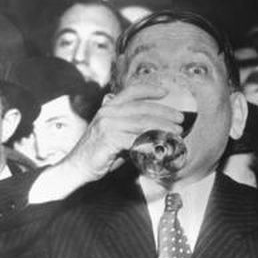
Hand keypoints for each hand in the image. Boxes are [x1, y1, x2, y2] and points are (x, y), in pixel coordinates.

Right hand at [30, 84, 183, 202]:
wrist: (77, 167)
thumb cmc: (99, 153)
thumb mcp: (116, 135)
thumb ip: (131, 128)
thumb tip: (157, 129)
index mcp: (109, 107)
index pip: (131, 91)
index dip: (150, 90)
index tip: (166, 92)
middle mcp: (108, 112)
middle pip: (143, 108)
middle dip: (165, 113)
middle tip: (180, 120)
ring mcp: (107, 124)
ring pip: (143, 123)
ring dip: (163, 129)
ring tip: (176, 134)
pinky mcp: (109, 139)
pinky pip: (136, 140)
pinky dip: (151, 143)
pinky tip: (161, 147)